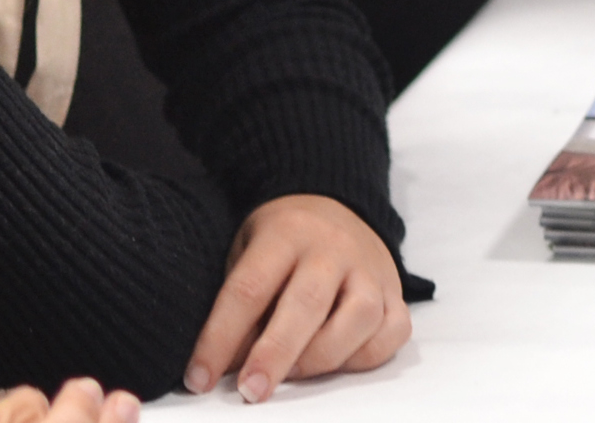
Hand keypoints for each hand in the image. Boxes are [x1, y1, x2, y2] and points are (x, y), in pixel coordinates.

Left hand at [184, 193, 410, 404]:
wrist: (333, 204)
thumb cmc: (280, 242)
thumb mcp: (248, 253)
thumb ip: (242, 306)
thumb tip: (225, 368)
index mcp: (285, 233)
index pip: (249, 288)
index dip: (220, 338)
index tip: (198, 379)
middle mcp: (332, 247)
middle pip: (306, 304)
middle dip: (275, 355)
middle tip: (250, 392)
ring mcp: (370, 268)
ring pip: (358, 319)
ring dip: (321, 359)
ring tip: (294, 375)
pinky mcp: (396, 291)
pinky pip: (392, 332)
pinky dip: (365, 357)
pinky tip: (337, 362)